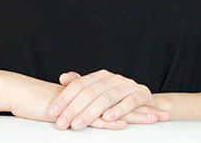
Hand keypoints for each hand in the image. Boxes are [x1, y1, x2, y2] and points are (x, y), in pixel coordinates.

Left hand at [47, 70, 170, 129]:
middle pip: (90, 92)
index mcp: (100, 76)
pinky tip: (107, 118)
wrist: (147, 102)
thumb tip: (63, 78)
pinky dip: (118, 110)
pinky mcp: (142, 94)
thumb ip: (81, 85)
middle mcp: (113, 78)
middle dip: (74, 109)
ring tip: (78, 124)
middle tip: (62, 122)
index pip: (78, 85)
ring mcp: (128, 85)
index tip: (53, 111)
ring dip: (90, 112)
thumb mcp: (99, 92)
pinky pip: (129, 101)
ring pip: (106, 98)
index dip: (65, 98)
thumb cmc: (118, 99)